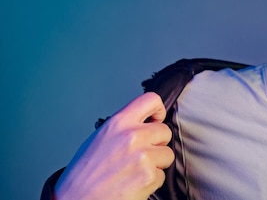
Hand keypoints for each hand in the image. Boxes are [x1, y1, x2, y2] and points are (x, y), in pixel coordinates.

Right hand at [54, 92, 174, 199]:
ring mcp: (142, 156)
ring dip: (156, 164)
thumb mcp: (100, 138)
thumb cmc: (83, 175)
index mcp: (118, 123)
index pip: (150, 100)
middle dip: (157, 144)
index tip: (156, 119)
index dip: (158, 110)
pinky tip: (134, 183)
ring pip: (167, 154)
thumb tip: (143, 124)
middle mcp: (131, 136)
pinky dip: (151, 182)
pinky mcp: (148, 176)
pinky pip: (162, 175)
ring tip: (135, 171)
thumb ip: (123, 127)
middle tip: (142, 155)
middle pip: (165, 131)